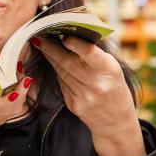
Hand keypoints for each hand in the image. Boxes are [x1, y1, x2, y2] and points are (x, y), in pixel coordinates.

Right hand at [0, 61, 32, 131]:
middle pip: (11, 108)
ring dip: (22, 95)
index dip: (10, 98)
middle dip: (21, 92)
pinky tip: (20, 85)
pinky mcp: (0, 117)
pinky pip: (14, 110)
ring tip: (23, 79)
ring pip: (15, 110)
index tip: (19, 86)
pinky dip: (20, 98)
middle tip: (24, 76)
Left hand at [32, 36, 145, 155]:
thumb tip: (70, 36)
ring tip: (43, 45)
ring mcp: (84, 96)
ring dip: (51, 58)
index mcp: (109, 70)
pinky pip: (62, 83)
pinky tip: (55, 64)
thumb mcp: (112, 69)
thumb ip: (94, 54)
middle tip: (40, 36)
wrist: (115, 120)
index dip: (75, 43)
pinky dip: (58, 72)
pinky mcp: (74, 104)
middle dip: (51, 48)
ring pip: (62, 72)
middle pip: (68, 62)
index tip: (63, 35)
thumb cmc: (114, 87)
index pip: (89, 53)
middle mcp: (96, 84)